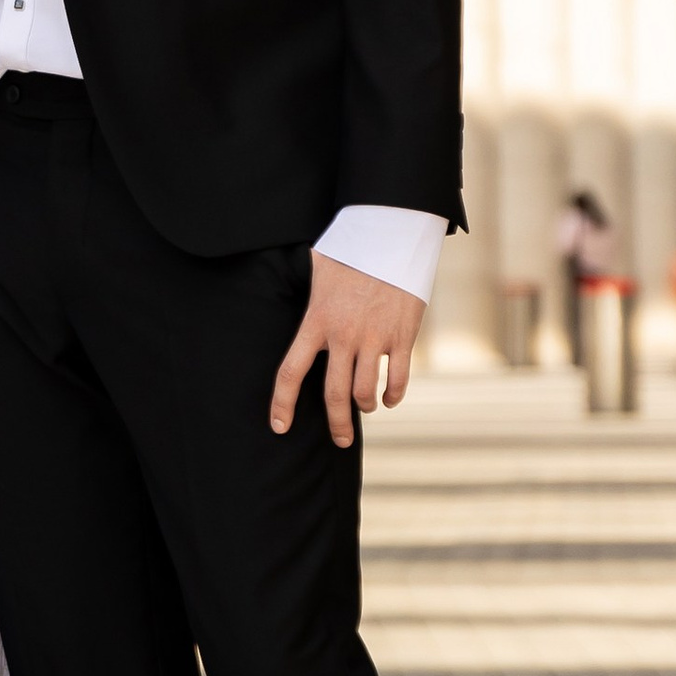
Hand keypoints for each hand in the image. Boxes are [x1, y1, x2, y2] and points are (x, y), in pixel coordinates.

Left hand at [269, 251, 423, 447]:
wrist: (393, 235)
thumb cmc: (351, 248)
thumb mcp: (316, 266)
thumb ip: (302, 286)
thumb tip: (274, 272)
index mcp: (316, 321)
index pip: (291, 371)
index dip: (282, 403)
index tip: (279, 426)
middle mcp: (343, 335)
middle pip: (333, 394)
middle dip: (337, 424)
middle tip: (341, 439)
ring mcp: (374, 338)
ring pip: (366, 392)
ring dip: (365, 405)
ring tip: (366, 407)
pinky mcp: (402, 337)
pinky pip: (398, 379)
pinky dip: (394, 396)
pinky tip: (390, 399)